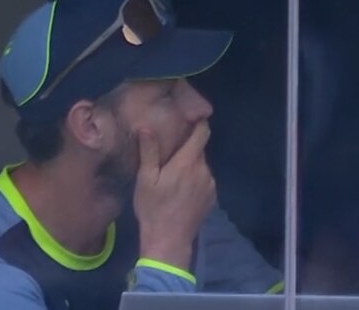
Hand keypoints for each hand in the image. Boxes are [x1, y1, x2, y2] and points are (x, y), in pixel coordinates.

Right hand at [133, 121, 216, 270]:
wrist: (169, 240)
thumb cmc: (153, 208)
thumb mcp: (145, 180)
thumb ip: (149, 153)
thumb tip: (147, 128)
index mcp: (188, 162)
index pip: (202, 133)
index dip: (198, 123)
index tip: (190, 118)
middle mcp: (204, 170)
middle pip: (199, 150)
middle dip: (187, 148)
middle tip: (170, 153)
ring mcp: (211, 184)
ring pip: (201, 166)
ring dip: (190, 166)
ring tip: (172, 175)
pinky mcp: (213, 197)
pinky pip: (205, 180)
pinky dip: (195, 180)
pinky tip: (181, 191)